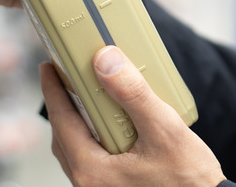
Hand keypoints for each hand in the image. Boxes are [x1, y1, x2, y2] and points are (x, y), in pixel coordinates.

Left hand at [41, 46, 226, 186]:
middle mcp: (88, 184)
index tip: (47, 67)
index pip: (61, 121)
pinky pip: (89, 160)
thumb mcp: (164, 129)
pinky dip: (90, 137)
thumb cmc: (188, 180)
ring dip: (76, 122)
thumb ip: (133, 94)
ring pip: (75, 149)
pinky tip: (106, 124)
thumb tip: (105, 61)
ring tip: (84, 97)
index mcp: (92, 170)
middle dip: (62, 104)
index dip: (52, 90)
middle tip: (65, 77)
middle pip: (63, 136)